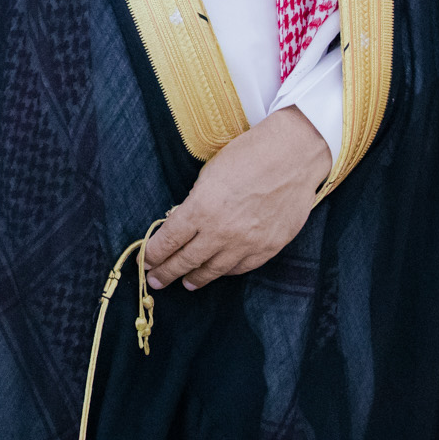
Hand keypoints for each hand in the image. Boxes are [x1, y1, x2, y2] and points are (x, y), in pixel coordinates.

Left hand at [144, 104, 331, 290]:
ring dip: (196, 278)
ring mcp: (247, 243)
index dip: (154, 253)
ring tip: (185, 283)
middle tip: (156, 280)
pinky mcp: (268, 247)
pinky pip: (241, 267)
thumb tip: (185, 224)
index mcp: (201, 209)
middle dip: (168, 272)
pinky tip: (217, 272)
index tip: (145, 261)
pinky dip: (225, 272)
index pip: (169, 240)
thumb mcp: (209, 175)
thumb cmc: (248, 156)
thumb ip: (196, 204)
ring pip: (214, 270)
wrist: (293, 156)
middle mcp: (222, 231)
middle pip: (186, 260)